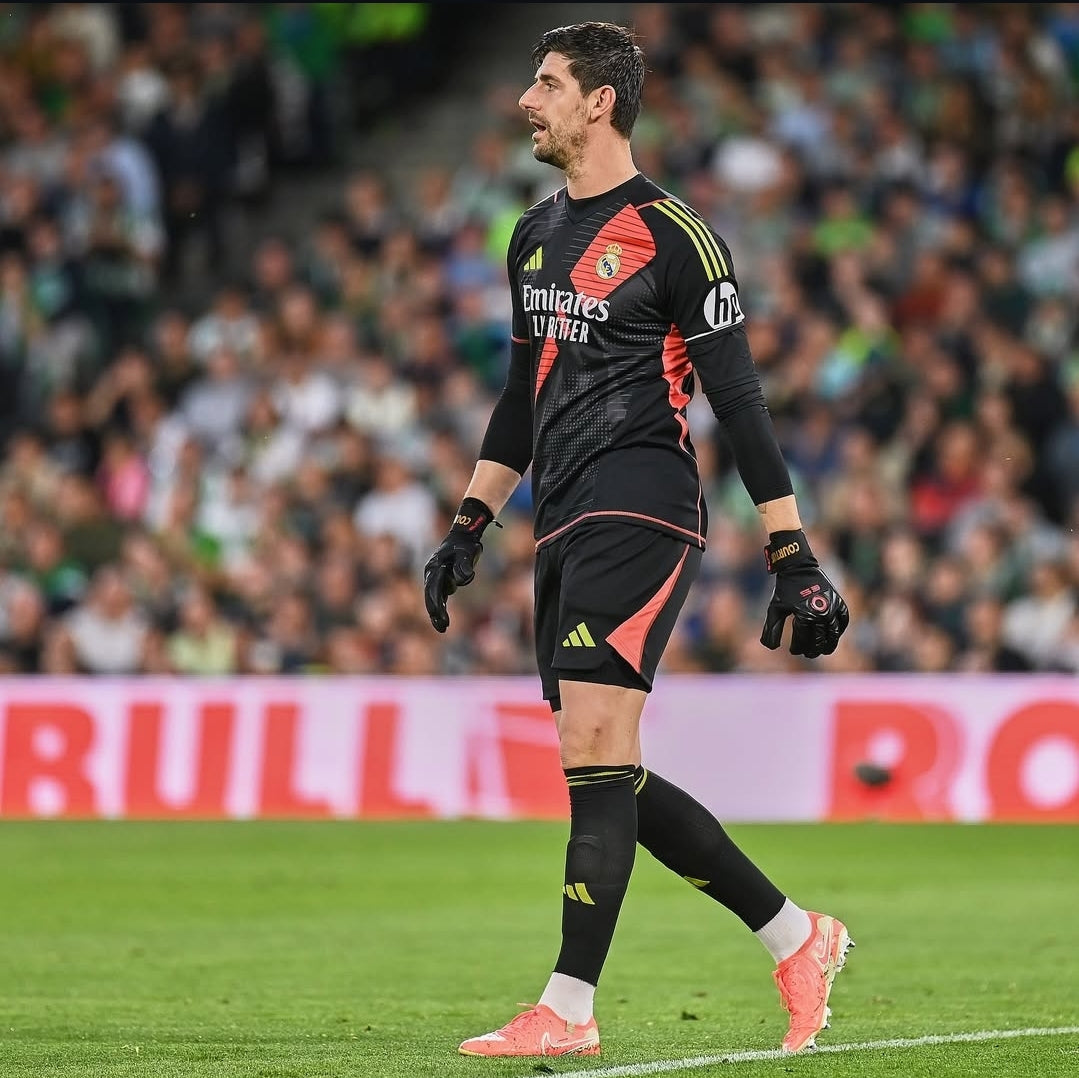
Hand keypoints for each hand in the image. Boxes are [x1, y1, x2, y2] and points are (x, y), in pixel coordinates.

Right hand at [423, 497, 495, 632]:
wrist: (464, 534)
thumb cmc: (465, 544)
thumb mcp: (467, 553)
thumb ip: (464, 566)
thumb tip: (462, 580)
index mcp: (435, 568)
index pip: (434, 591)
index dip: (437, 606)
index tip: (442, 618)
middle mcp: (431, 572)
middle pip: (431, 596)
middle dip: (435, 612)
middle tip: (442, 628)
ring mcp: (435, 575)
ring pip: (434, 596)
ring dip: (437, 611)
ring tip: (442, 627)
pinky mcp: (441, 576)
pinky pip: (438, 593)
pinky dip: (440, 604)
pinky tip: (442, 616)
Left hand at [760, 530, 848, 657]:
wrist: (798, 567)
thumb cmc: (785, 589)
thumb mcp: (775, 609)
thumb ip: (772, 629)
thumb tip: (771, 648)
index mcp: (804, 616)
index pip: (803, 640)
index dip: (798, 648)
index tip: (793, 651)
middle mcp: (821, 614)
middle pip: (820, 640)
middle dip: (813, 650)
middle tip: (808, 654)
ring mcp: (832, 608)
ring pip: (834, 633)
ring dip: (829, 644)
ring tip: (824, 650)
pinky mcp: (838, 601)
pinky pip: (843, 619)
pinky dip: (840, 628)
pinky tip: (835, 635)